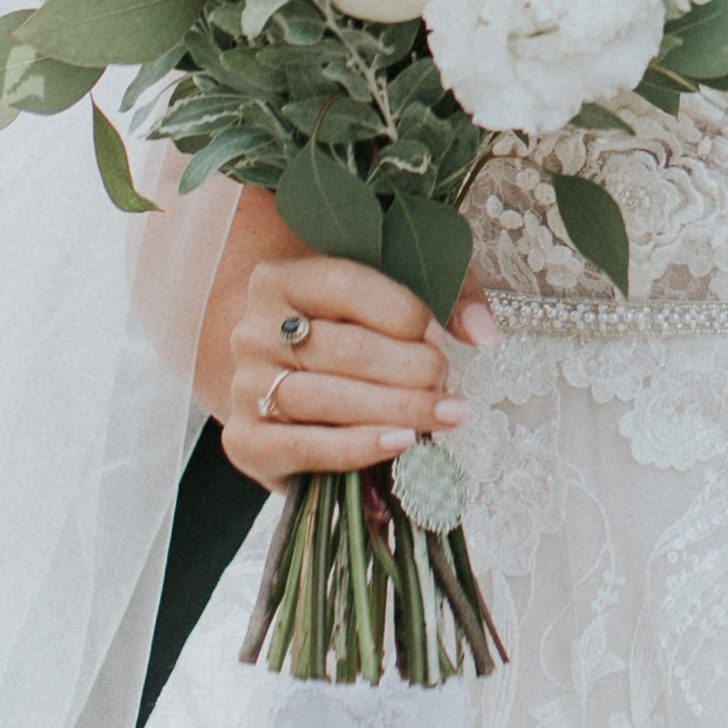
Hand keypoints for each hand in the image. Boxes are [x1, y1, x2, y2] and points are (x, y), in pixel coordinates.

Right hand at [211, 244, 491, 489]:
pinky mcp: (245, 441)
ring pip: (321, 398)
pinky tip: (401, 443)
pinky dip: (356, 448)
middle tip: (450, 382)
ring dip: (394, 409)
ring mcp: (244, 386)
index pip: (343, 284)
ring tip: (445, 414)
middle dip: (408, 368)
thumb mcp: (392, 298)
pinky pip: (301, 446)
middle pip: (339, 348)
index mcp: (281, 280)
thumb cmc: (348, 336)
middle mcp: (253, 330)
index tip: (441, 335)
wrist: (282, 384)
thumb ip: (447, 296)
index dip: (401, 310)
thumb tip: (484, 333)